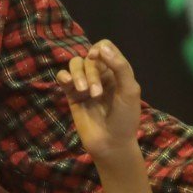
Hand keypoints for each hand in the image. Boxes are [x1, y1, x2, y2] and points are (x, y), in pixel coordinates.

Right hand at [57, 41, 140, 168]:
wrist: (111, 144)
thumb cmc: (125, 119)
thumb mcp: (130, 91)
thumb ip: (120, 67)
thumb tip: (101, 48)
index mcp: (117, 71)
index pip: (105, 47)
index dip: (100, 49)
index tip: (97, 58)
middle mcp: (101, 75)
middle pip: (89, 58)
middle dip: (91, 72)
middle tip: (97, 94)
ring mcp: (85, 84)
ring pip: (75, 65)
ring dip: (78, 74)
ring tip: (83, 91)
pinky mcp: (72, 95)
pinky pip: (63, 78)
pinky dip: (64, 77)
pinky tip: (68, 83)